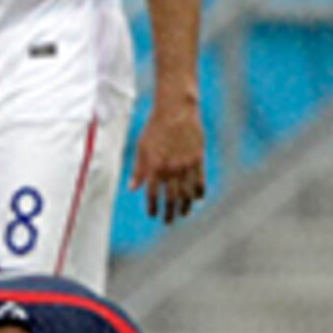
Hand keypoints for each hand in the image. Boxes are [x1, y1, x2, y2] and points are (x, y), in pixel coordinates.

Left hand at [132, 107, 207, 222]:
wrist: (176, 111)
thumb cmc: (155, 128)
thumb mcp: (141, 148)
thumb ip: (138, 170)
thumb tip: (132, 189)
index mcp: (154, 166)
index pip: (152, 193)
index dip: (152, 206)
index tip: (153, 215)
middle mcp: (170, 168)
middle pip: (171, 197)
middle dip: (169, 211)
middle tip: (168, 221)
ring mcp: (186, 165)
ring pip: (187, 192)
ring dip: (185, 206)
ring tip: (182, 213)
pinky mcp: (199, 159)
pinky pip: (200, 180)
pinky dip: (199, 192)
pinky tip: (196, 199)